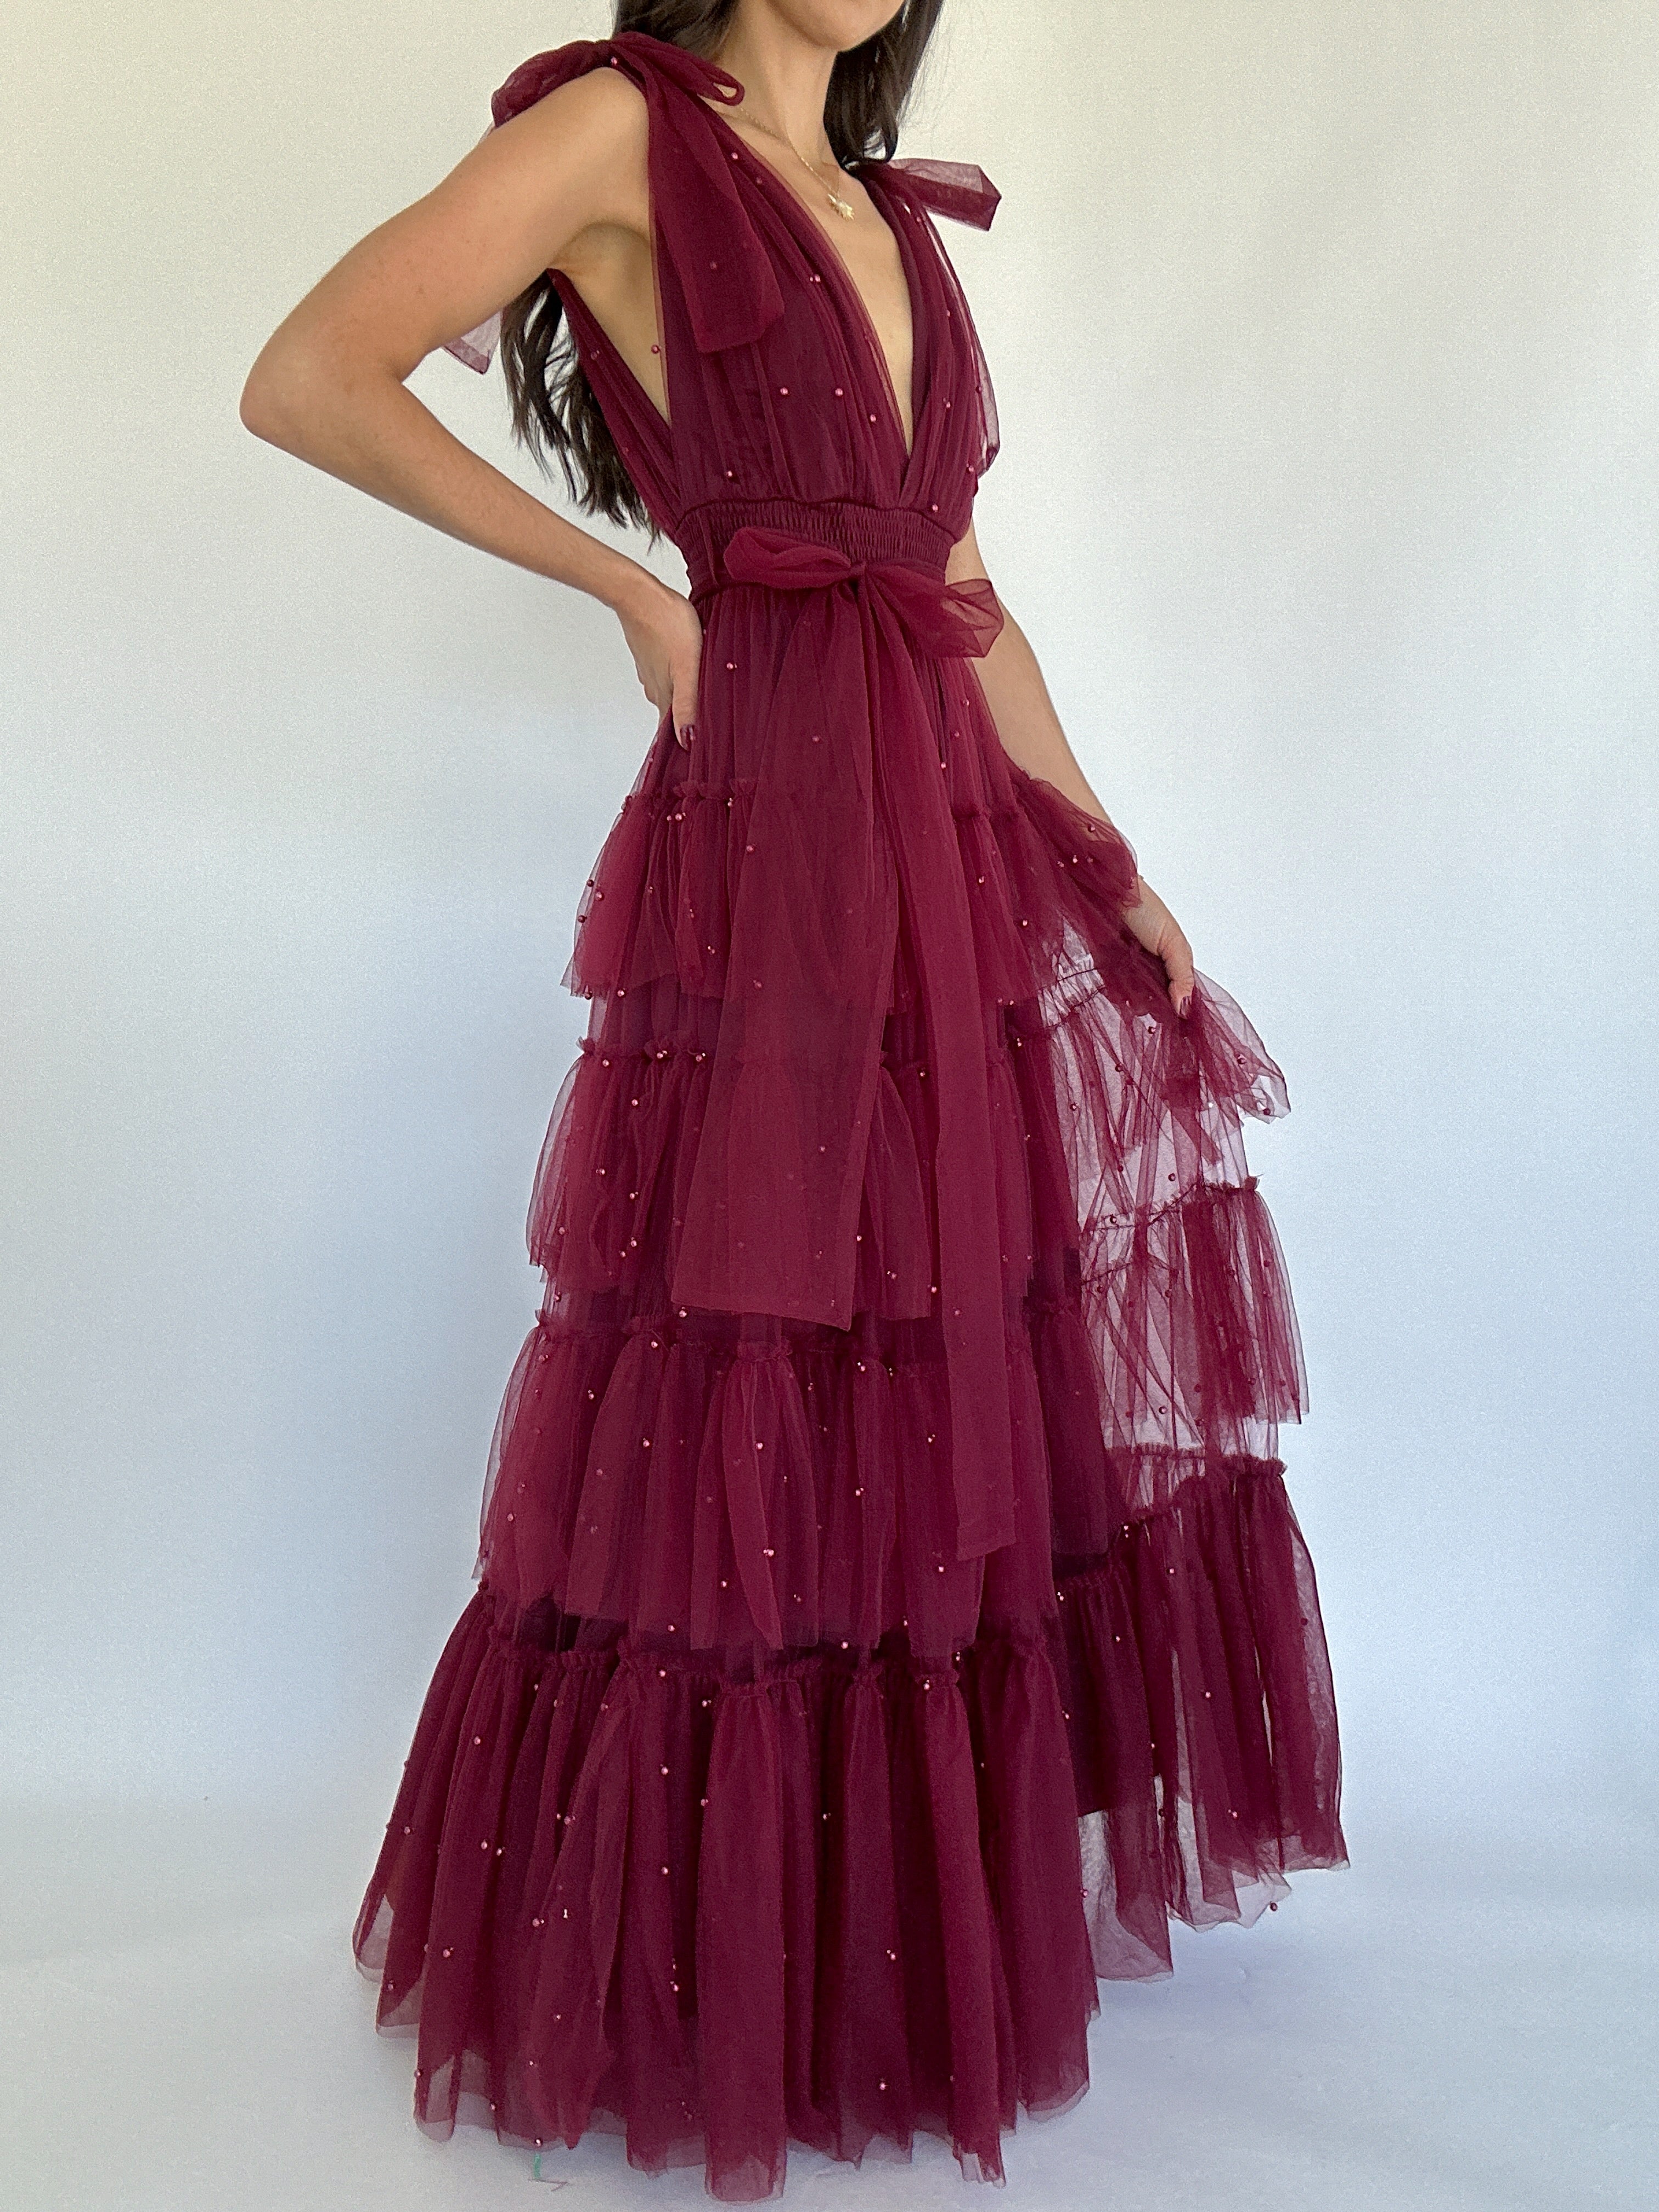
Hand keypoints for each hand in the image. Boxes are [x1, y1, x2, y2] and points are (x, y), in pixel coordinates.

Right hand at [615, 578, 702, 747]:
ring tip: (703, 694)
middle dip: (688, 719)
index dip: (686, 741)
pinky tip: (688, 669)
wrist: (640, 595)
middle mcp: (654, 687)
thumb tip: (687, 739)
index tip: (698, 750)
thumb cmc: (666, 625)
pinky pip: (666, 673)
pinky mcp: (651, 654)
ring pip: (670, 691)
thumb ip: (687, 704)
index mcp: (663, 695)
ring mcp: (650, 670)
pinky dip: (678, 677)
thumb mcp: (687, 668)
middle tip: (708, 722)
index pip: (673, 730)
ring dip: (684, 697)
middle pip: (672, 712)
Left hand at [1122, 876, 1195, 1017]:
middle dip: (1153, 1005)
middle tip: (1147, 994)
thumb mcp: (1174, 943)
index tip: (1173, 1016)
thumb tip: (1186, 1008)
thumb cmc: (1147, 911)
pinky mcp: (1111, 972)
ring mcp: (1133, 973)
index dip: (1177, 1008)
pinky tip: (1116, 984)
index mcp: (1175, 964)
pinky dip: (1116, 994)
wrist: (1110, 896)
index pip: (1180, 996)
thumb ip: (1182, 976)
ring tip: (1131, 982)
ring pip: (1136, 1003)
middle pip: (1158, 1004)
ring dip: (1133, 1000)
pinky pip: (1115, 994)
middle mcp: (1155, 971)